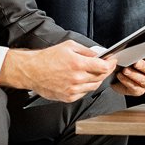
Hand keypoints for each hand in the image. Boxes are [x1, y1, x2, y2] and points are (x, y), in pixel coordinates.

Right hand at [0, 40, 117, 101]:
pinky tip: (82, 80)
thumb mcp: (68, 47)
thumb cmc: (47, 58)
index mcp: (78, 64)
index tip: (113, 61)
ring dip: (97, 79)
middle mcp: (77, 78)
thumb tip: (98, 54)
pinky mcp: (69, 97)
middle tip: (105, 66)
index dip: (111, 64)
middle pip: (101, 77)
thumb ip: (86, 51)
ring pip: (94, 86)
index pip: (103, 67)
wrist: (32, 71)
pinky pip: (84, 93)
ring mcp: (73, 89)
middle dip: (105, 71)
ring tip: (93, 72)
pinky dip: (86, 87)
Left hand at [112, 51, 144, 96]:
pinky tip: (120, 75)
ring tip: (125, 70)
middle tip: (136, 63)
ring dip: (134, 75)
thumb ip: (133, 49)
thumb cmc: (124, 59)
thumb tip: (129, 49)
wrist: (114, 71)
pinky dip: (127, 81)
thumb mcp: (128, 51)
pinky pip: (135, 88)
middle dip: (144, 66)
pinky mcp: (138, 90)